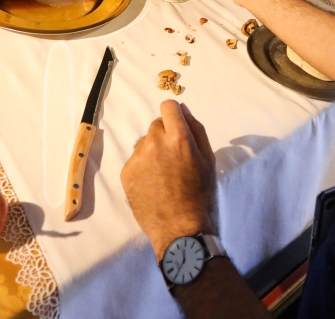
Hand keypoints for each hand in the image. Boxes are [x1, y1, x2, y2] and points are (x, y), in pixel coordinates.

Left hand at [121, 101, 216, 261]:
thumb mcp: (208, 160)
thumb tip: (183, 110)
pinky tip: (153, 183)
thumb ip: (196, 130)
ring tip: (163, 174)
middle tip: (174, 158)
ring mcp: (137, 157)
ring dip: (153, 150)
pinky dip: (143, 166)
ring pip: (144, 142)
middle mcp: (154, 142)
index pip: (168, 107)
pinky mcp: (126, 172)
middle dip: (165, 135)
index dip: (174, 115)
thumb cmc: (199, 193)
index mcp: (178, 138)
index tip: (177, 127)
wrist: (179, 228)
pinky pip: (135, 159)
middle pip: (156, 125)